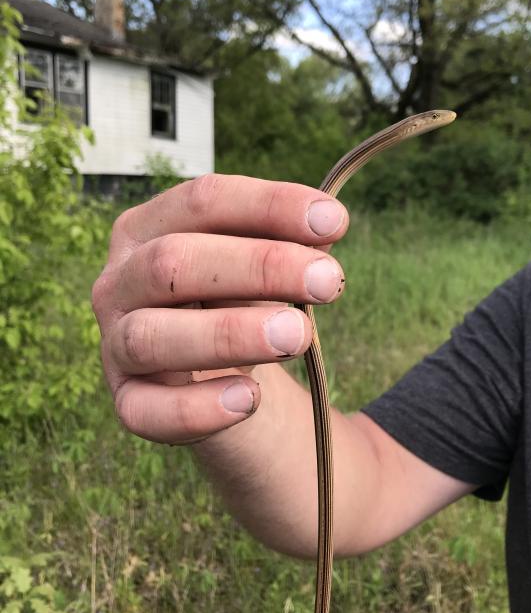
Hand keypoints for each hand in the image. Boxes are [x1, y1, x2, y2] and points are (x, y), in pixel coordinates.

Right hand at [91, 174, 347, 444]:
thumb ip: (287, 243)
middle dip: (258, 267)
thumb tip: (326, 221)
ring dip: (229, 334)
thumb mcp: (261, 266)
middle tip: (328, 281)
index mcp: (147, 228)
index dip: (269, 205)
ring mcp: (114, 344)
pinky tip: (250, 399)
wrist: (218, 374)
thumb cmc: (239, 301)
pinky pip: (146, 411)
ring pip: (150, 337)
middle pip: (173, 262)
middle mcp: (118, 282)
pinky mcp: (127, 401)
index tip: (334, 221)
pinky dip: (197, 408)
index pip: (202, 201)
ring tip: (298, 335)